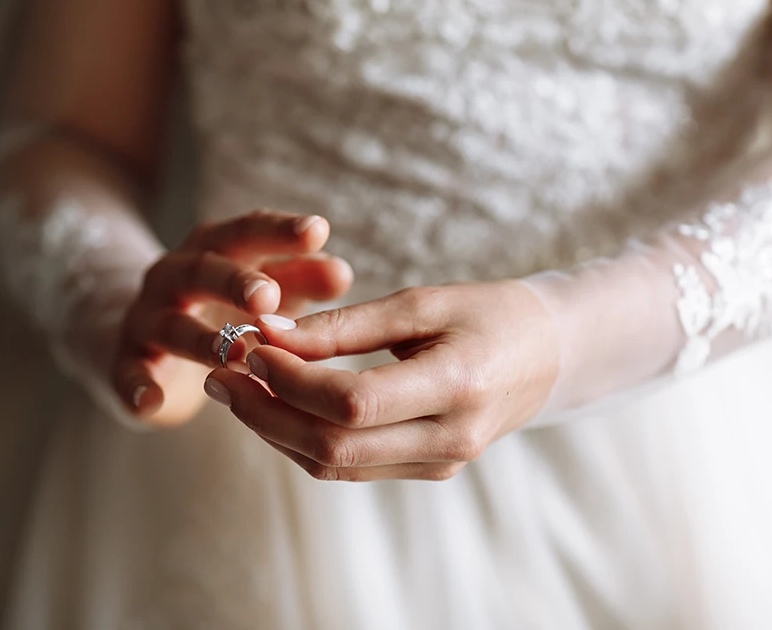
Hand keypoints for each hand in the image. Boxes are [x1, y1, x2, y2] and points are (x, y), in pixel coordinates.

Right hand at [114, 210, 352, 426]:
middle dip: (234, 282)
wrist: (142, 336)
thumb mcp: (264, 290)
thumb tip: (342, 271)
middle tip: (267, 297)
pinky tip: (150, 401)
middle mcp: (174, 276)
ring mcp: (147, 318)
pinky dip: (137, 386)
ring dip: (200, 339)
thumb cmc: (221, 307)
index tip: (318, 231)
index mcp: (212, 250)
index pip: (245, 232)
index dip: (279, 232)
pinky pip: (127, 372)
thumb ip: (300, 278)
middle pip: (202, 271)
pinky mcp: (126, 361)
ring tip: (232, 356)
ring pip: (171, 324)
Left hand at [204, 282, 559, 480]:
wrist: (550, 355)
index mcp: (457, 387)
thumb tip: (269, 335)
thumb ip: (345, 325)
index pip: (351, 402)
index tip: (250, 346)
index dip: (290, 380)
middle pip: (333, 447)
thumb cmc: (489, 314)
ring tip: (236, 387)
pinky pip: (349, 466)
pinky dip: (302, 438)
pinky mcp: (425, 468)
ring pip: (333, 465)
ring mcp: (438, 462)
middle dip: (264, 412)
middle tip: (221, 374)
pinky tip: (275, 404)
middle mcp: (449, 439)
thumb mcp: (421, 302)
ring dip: (274, 429)